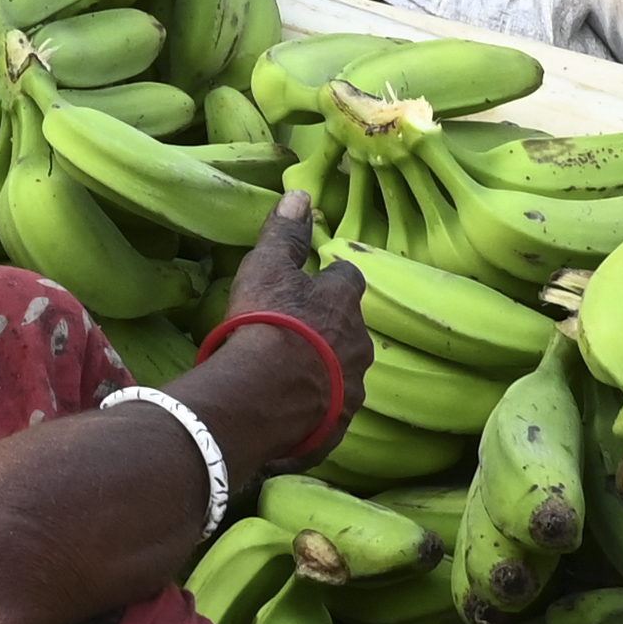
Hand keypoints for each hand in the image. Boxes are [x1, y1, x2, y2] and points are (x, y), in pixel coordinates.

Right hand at [221, 200, 371, 422]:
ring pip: (344, 374)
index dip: (330, 280)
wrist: (264, 396)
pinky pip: (328, 414)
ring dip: (324, 371)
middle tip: (296, 332)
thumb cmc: (267, 321)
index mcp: (345, 303)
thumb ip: (285, 233)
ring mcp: (352, 390)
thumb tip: (301, 196)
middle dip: (329, 330)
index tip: (311, 282)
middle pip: (350, 330)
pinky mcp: (337, 427)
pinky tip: (289, 412)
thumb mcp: (268, 267)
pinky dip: (313, 410)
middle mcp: (359, 346)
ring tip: (290, 375)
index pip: (348, 279)